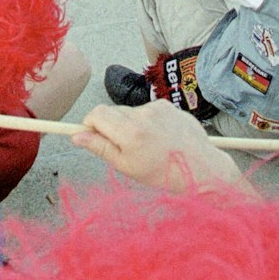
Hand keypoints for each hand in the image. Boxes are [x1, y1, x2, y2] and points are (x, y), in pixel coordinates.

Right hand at [71, 101, 243, 192]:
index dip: (91, 124)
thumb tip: (76, 136)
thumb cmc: (163, 173)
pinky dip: (148, 121)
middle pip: (112, 111)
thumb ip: (100, 147)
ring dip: (131, 124)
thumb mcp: (126, 166)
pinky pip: (148, 110)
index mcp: (130, 132)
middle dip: (111, 126)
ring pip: (130, 111)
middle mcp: (143, 114)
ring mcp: (157, 107)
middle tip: (124, 147)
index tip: (92, 136)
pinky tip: (159, 137)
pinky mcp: (168, 105)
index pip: (97, 113)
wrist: (201, 169)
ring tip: (147, 145)